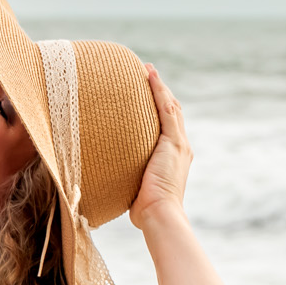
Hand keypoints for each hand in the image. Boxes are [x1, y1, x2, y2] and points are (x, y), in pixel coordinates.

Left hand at [129, 65, 191, 228]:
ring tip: (147, 69)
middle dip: (160, 92)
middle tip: (147, 74)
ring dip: (159, 86)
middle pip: (172, 111)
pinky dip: (159, 91)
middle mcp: (181, 147)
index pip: (168, 126)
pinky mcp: (174, 143)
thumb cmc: (144, 210)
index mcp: (174, 157)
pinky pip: (166, 110)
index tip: (146, 94)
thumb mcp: (135, 188)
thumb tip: (104, 180)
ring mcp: (179, 144)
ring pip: (170, 106)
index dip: (159, 108)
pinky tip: (150, 76)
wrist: (159, 215)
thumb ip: (127, 178)